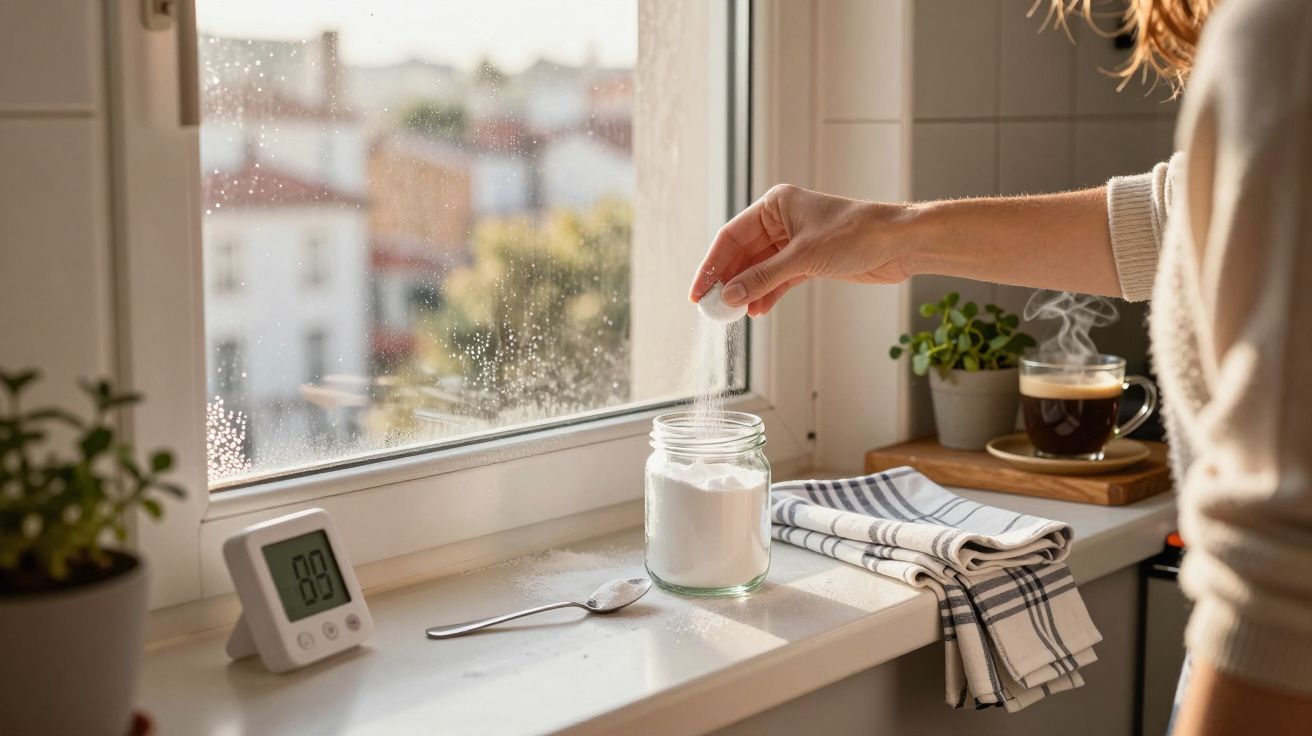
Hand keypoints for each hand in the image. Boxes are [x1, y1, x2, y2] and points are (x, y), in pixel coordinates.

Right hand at [689, 184, 912, 316]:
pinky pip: (778, 280)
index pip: (731, 236)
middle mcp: (782, 221)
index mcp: (775, 205)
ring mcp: (795, 242)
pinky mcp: (810, 261)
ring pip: (760, 269)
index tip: (697, 292)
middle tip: (712, 309)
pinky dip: (767, 294)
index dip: (711, 264)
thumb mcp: (803, 258)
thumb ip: (763, 278)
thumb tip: (729, 296)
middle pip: (743, 254)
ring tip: (733, 315)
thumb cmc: (856, 234)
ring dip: (747, 291)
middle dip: (728, 281)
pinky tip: (756, 311)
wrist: (899, 243)